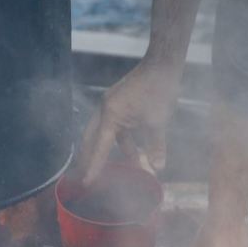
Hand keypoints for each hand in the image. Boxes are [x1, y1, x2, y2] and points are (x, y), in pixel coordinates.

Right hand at [77, 61, 180, 184]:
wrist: (162, 64)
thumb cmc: (159, 90)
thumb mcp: (158, 121)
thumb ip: (156, 146)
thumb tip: (158, 167)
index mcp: (111, 114)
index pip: (100, 147)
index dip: (94, 166)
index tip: (86, 182)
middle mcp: (105, 110)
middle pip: (91, 139)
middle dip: (89, 158)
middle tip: (85, 176)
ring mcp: (111, 105)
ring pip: (103, 134)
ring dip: (108, 151)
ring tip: (112, 170)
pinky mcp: (118, 103)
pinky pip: (115, 127)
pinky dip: (120, 141)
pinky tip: (131, 153)